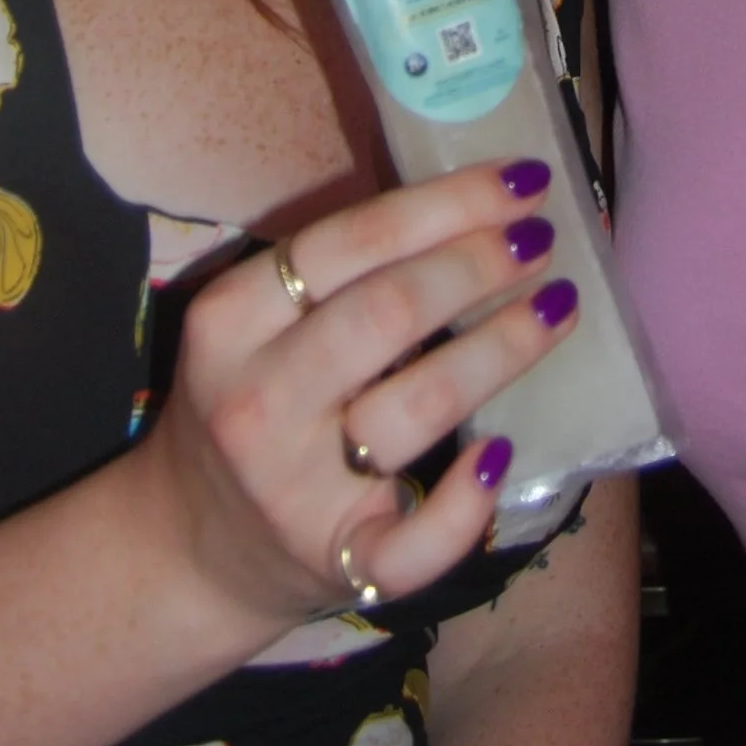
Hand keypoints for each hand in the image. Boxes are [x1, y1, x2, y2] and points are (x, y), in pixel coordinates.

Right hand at [141, 161, 573, 638]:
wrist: (189, 549)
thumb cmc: (251, 405)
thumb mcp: (255, 325)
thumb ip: (338, 272)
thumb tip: (477, 205)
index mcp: (229, 320)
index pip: (350, 241)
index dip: (448, 204)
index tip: (522, 181)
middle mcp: (257, 402)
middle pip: (387, 312)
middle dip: (479, 264)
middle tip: (541, 240)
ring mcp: (293, 491)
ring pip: (416, 408)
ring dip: (501, 349)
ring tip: (556, 307)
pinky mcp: (336, 564)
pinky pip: (414, 544)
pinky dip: (466, 504)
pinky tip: (500, 453)